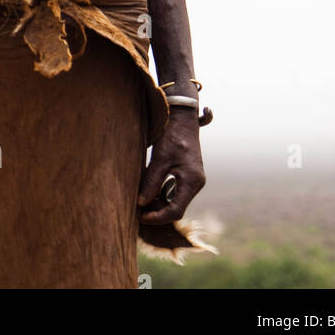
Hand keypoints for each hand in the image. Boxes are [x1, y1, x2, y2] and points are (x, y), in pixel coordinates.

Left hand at [137, 107, 204, 224]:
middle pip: (176, 208)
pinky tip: (150, 189)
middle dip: (157, 211)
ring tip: (142, 200)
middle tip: (138, 210)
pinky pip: (176, 192)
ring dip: (160, 203)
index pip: (175, 211)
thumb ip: (152, 182)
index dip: (157, 217)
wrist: (182, 118)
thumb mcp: (159, 158)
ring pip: (176, 201)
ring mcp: (194, 180)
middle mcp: (196, 183)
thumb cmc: (172, 135)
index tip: (140, 216)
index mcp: (192, 181)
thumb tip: (141, 203)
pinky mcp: (189, 175)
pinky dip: (163, 194)